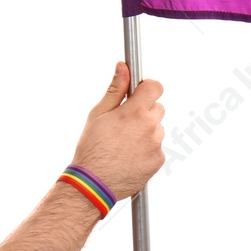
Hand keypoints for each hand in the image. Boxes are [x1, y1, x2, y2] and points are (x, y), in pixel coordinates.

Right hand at [70, 62, 164, 200]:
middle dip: (144, 112)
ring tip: (123, 145)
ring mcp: (156, 144)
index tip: (138, 94)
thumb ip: (115, 89)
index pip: (155, 87)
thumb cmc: (92, 148)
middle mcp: (150, 126)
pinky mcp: (158, 160)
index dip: (147, 89)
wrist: (92, 184)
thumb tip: (123, 66)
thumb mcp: (98, 114)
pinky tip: (129, 157)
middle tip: (124, 126)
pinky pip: (157, 148)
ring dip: (146, 132)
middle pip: (157, 108)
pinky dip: (147, 150)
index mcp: (135, 111)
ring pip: (157, 129)